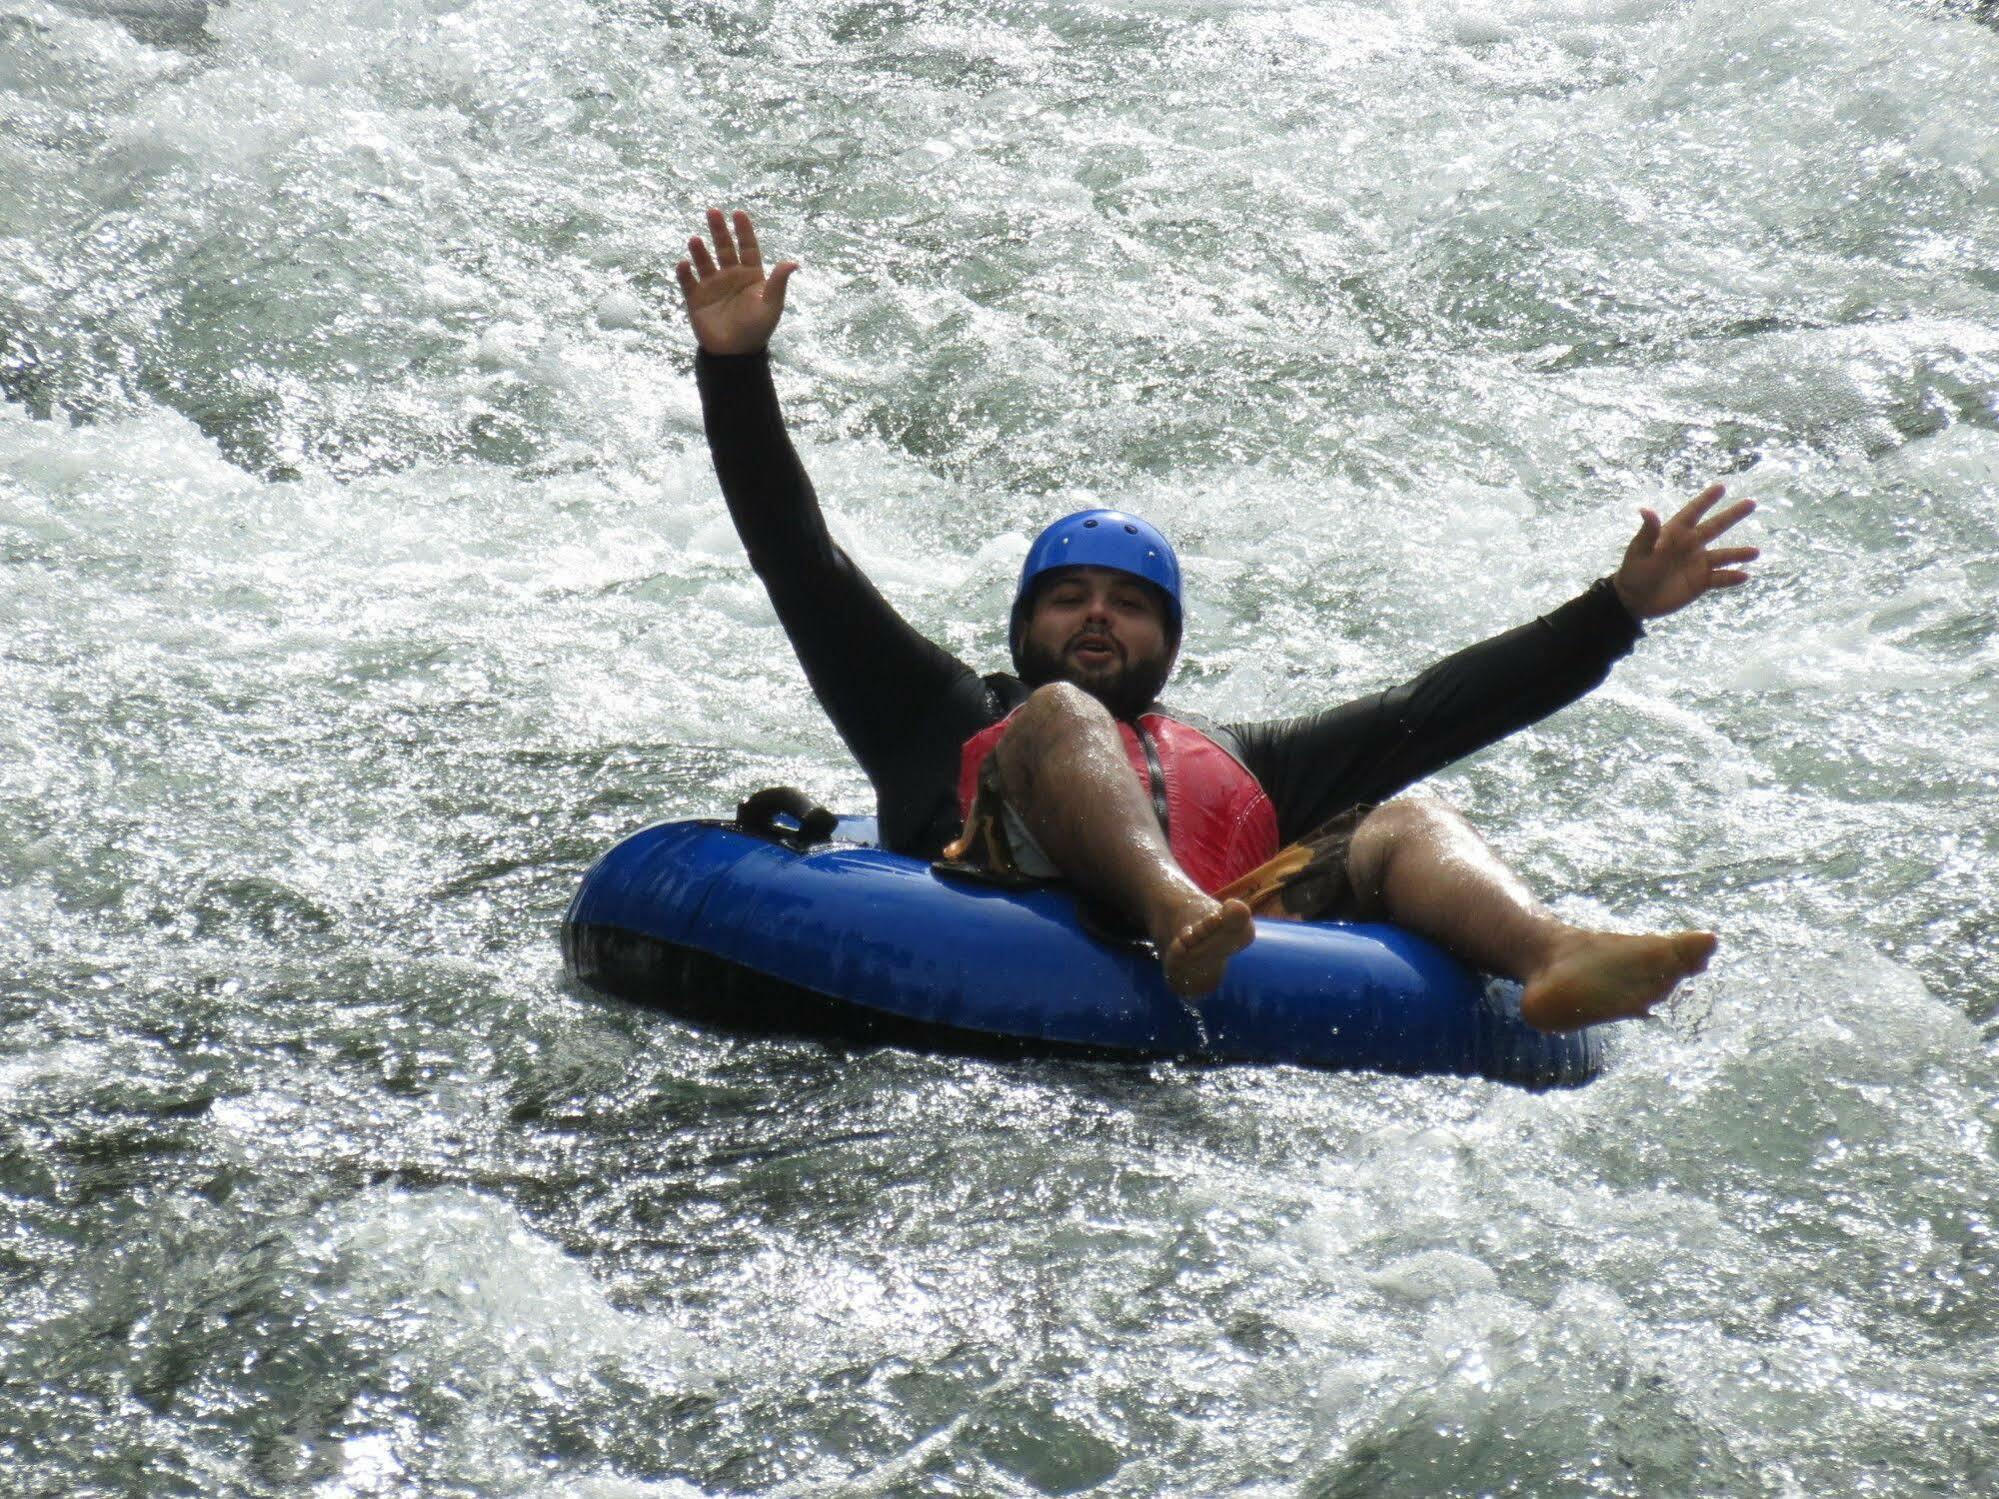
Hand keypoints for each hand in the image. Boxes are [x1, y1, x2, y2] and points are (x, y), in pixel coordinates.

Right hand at [675, 208, 797, 355]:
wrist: (735, 354)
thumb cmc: (757, 330)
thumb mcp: (771, 306)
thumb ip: (778, 283)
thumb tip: (794, 263)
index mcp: (750, 276)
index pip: (747, 247)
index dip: (743, 231)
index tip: (739, 214)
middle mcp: (730, 276)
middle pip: (724, 248)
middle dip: (719, 230)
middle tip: (713, 212)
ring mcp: (712, 286)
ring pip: (704, 262)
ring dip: (700, 250)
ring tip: (695, 240)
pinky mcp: (696, 299)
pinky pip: (688, 282)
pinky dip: (684, 273)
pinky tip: (684, 264)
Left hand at [1612, 483, 1759, 620]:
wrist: (1635, 600)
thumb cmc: (1634, 571)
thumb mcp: (1639, 551)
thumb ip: (1648, 532)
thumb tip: (1646, 510)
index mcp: (1675, 533)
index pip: (1692, 512)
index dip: (1705, 500)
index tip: (1720, 487)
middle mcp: (1690, 545)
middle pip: (1715, 527)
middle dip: (1732, 515)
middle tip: (1752, 502)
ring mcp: (1698, 563)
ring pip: (1723, 555)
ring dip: (1739, 553)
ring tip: (1755, 552)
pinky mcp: (1701, 582)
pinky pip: (1720, 578)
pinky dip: (1731, 577)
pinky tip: (1744, 576)